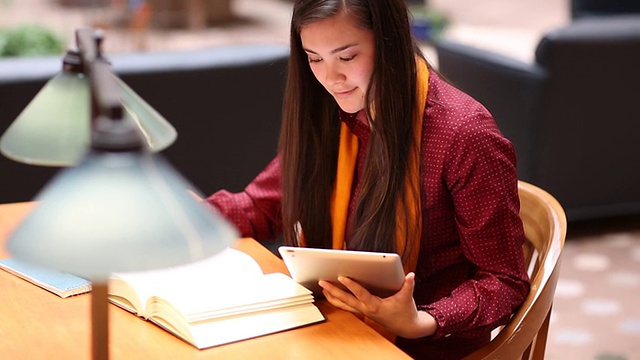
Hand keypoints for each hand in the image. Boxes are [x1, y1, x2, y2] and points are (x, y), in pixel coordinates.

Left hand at [318, 272, 436, 338]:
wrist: (406, 327)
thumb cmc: (405, 312)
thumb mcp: (407, 298)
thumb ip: (408, 285)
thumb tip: (411, 275)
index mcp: (376, 306)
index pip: (361, 294)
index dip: (351, 286)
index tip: (342, 277)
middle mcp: (366, 309)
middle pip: (346, 300)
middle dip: (334, 291)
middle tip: (323, 282)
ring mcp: (363, 311)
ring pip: (343, 305)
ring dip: (332, 296)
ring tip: (322, 287)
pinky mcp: (362, 311)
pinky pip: (346, 306)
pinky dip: (337, 300)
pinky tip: (330, 294)